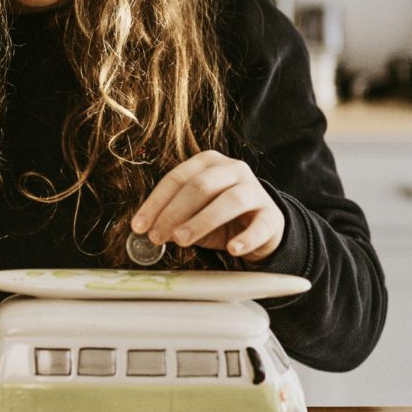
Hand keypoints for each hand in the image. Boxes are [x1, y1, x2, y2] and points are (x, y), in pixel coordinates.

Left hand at [130, 150, 283, 262]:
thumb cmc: (221, 217)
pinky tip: (232, 249)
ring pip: (229, 201)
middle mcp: (233, 169)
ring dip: (202, 221)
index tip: (139, 226)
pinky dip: (245, 238)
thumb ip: (173, 218)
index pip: (177, 178)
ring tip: (182, 241)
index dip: (155, 202)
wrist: (263, 226)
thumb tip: (148, 230)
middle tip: (158, 236)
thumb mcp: (194, 213)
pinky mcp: (272, 216)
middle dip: (174, 212)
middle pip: (201, 186)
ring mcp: (255, 191)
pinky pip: (259, 225)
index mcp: (209, 162)